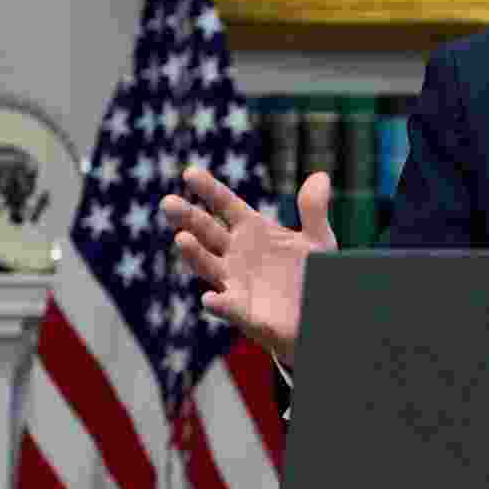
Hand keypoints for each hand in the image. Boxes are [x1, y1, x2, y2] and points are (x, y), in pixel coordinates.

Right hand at [162, 168, 336, 365]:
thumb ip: (313, 210)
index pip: (225, 204)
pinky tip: (210, 299)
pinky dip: (219, 304)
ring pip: (208, 267)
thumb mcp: (318, 240)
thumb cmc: (314, 274)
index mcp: (253, 231)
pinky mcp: (245, 313)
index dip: (208, 189)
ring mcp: (236, 283)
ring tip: (182, 239)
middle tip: (168, 203)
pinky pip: (228, 308)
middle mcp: (236, 255)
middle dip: (187, 218)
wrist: (321, 315)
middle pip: (206, 232)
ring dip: (194, 255)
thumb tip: (320, 176)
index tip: (189, 172)